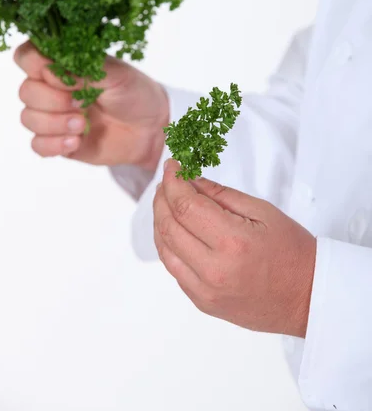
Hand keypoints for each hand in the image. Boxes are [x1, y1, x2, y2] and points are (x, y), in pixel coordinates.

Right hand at [14, 41, 168, 169]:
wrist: (151, 128)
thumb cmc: (134, 93)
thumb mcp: (115, 74)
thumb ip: (82, 69)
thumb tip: (50, 72)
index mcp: (63, 63)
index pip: (27, 56)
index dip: (35, 65)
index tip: (59, 76)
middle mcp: (52, 88)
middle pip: (25, 91)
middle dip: (51, 99)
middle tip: (81, 103)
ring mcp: (53, 115)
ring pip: (28, 118)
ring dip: (54, 123)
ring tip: (82, 125)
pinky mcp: (58, 141)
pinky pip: (38, 145)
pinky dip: (55, 144)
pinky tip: (77, 141)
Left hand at [154, 159, 315, 337]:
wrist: (308, 298)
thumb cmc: (292, 251)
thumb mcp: (262, 211)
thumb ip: (221, 194)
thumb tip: (190, 180)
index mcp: (233, 242)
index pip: (185, 205)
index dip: (173, 182)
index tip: (172, 166)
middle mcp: (214, 270)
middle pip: (168, 227)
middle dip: (161, 198)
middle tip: (167, 182)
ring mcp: (205, 291)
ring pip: (165, 249)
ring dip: (160, 221)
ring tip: (166, 202)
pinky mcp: (203, 302)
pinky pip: (174, 269)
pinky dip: (169, 244)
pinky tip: (174, 229)